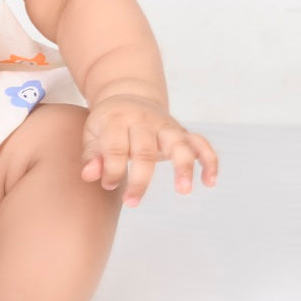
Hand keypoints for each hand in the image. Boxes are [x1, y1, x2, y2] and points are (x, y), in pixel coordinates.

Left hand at [81, 94, 217, 206]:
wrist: (127, 97)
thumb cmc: (107, 123)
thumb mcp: (92, 133)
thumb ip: (91, 155)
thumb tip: (90, 176)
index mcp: (118, 119)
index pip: (116, 147)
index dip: (111, 170)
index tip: (108, 186)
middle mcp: (144, 120)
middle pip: (145, 150)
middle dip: (139, 179)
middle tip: (131, 203)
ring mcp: (166, 125)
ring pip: (179, 143)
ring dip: (183, 166)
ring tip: (183, 191)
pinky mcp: (182, 132)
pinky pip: (201, 143)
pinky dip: (209, 160)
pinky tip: (209, 181)